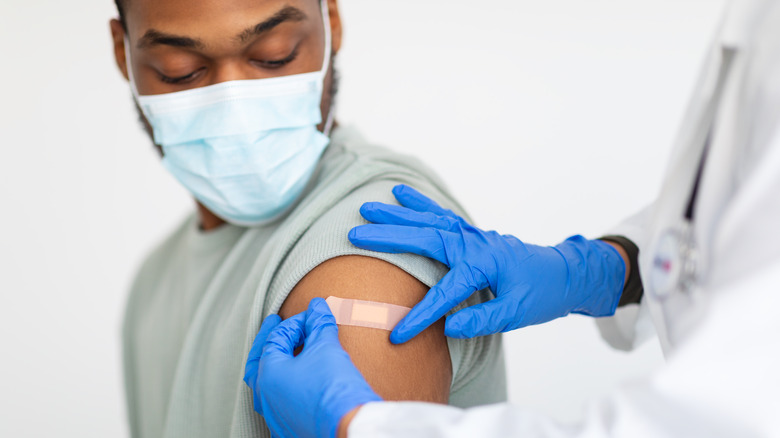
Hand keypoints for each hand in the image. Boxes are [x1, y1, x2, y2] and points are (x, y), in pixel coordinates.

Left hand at [244, 298, 381, 437]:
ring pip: (269, 384)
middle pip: (260, 362)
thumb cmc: (334, 388)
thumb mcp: (326, 348)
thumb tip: (317, 306)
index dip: (297, 322)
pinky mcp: (289, 428)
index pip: (277, 339)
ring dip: (278, 363)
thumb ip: (319, 323)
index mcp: (268, 374)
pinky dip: (287, 385)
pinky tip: (299, 381)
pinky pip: (282, 401)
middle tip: (275, 323)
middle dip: (269, 340)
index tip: (315, 314)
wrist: (349, 428)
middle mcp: (265, 397)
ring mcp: (275, 416)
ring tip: (289, 350)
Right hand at [348, 184, 625, 342]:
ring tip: (366, 208)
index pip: (444, 293)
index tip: (396, 334)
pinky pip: (438, 214)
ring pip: (427, 220)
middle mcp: (472, 243)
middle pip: (424, 237)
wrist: (562, 273)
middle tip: (355, 234)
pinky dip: (418, 203)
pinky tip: (400, 194)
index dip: (420, 316)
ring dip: (396, 214)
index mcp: (483, 265)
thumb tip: (448, 327)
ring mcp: (470, 234)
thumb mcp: (516, 313)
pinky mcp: (469, 233)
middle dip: (388, 237)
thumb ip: (483, 319)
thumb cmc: (541, 293)